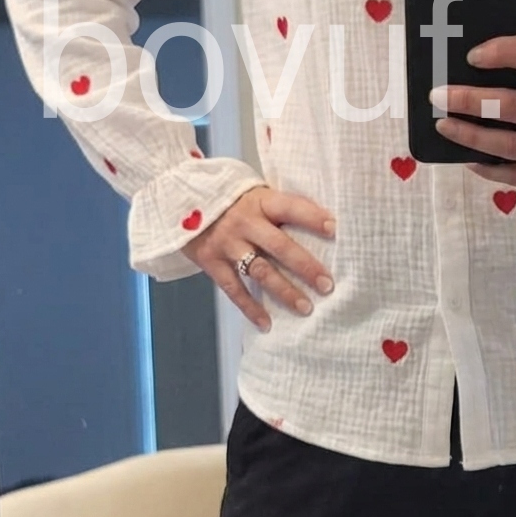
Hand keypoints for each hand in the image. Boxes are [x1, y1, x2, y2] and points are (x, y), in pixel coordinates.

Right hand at [181, 185, 335, 331]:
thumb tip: (321, 222)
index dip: (312, 217)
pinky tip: (266, 323)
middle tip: (327, 285)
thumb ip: (279, 207)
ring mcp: (227, 244)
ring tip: (306, 307)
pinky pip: (233, 289)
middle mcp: (244, 222)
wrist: (180, 200)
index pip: (291, 207)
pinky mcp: (211, 262)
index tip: (335, 229)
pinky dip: (250, 308)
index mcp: (260, 201)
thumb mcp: (256, 194)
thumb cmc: (231, 199)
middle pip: (280, 246)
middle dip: (305, 266)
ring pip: (260, 271)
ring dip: (284, 291)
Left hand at [432, 35, 515, 189]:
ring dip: (468, 136)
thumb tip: (476, 67)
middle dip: (467, 100)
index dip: (502, 52)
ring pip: (506, 145)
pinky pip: (515, 175)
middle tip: (437, 96)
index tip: (473, 57)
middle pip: (509, 106)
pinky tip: (467, 157)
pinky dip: (486, 166)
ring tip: (443, 126)